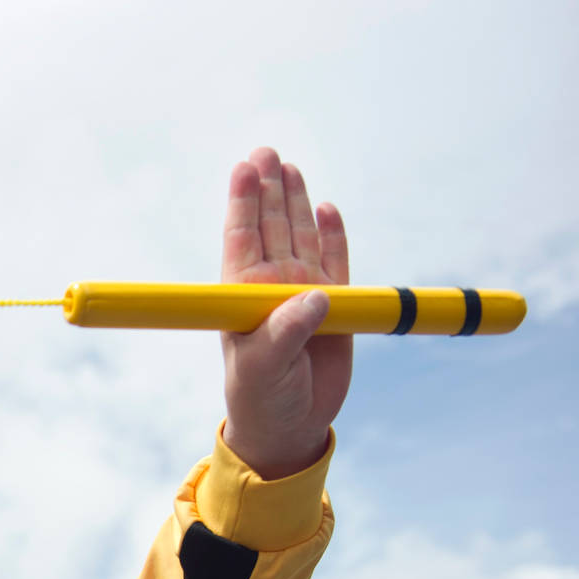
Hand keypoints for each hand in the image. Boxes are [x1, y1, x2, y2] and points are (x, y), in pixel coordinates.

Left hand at [218, 146, 351, 479]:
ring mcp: (304, 292)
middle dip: (268, 188)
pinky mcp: (335, 305)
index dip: (243, 201)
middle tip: (266, 151)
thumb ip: (284, 333)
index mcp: (245, 295)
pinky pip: (336, 260)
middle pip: (272, 226)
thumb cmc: (262, 399)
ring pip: (300, 236)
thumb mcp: (264, 369)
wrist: (291, 427)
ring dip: (295, 202)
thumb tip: (316, 295)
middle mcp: (272, 287)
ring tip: (288, 167)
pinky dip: (333, 234)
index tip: (245, 167)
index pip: (242, 238)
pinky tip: (326, 207)